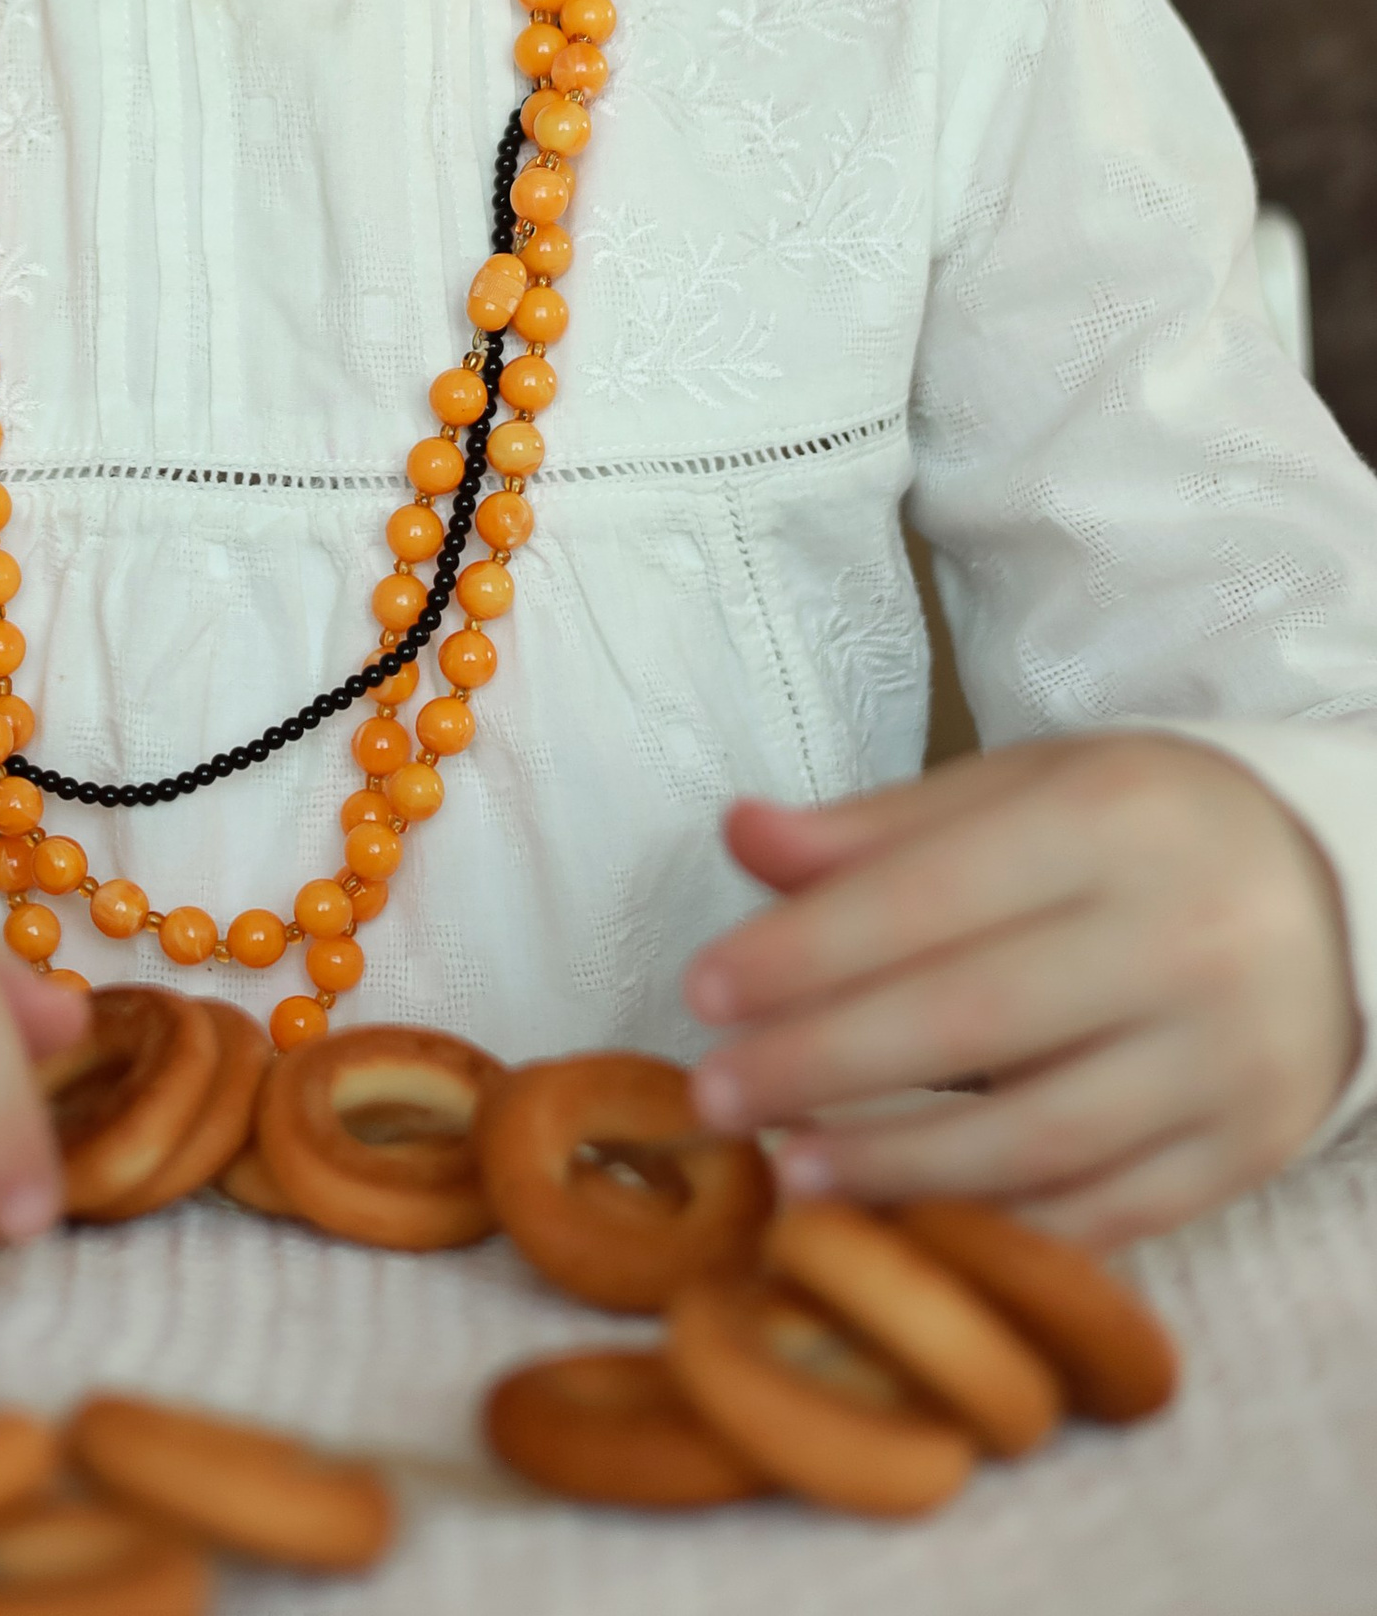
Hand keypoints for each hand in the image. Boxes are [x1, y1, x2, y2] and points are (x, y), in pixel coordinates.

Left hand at [680, 735, 1358, 1244]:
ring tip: (789, 1173)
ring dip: (898, 1164)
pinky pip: (1108, 1211)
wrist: (1330, 893)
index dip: (807, 948)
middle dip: (824, 1063)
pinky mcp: (1244, 1151)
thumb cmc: (1137, 833)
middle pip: (974, 1019)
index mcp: (1112, 822)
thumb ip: (881, 829)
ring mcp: (1223, 1057)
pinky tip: (907, 1224)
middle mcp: (1180, 937)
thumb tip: (743, 835)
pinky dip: (1000, 1225)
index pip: (932, 893)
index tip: (702, 989)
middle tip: (712, 1093)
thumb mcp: (1021, 791)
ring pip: (1039, 1134)